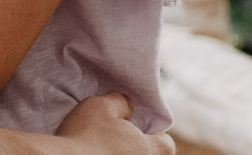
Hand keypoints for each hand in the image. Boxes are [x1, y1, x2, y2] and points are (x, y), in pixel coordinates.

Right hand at [54, 95, 174, 154]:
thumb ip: (121, 103)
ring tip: (102, 149)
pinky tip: (91, 154)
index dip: (156, 135)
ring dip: (119, 154)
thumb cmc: (85, 134)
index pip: (166, 144)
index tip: (139, 129)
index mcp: (146, 150)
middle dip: (137, 147)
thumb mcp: (102, 105)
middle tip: (118, 139)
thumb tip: (128, 107)